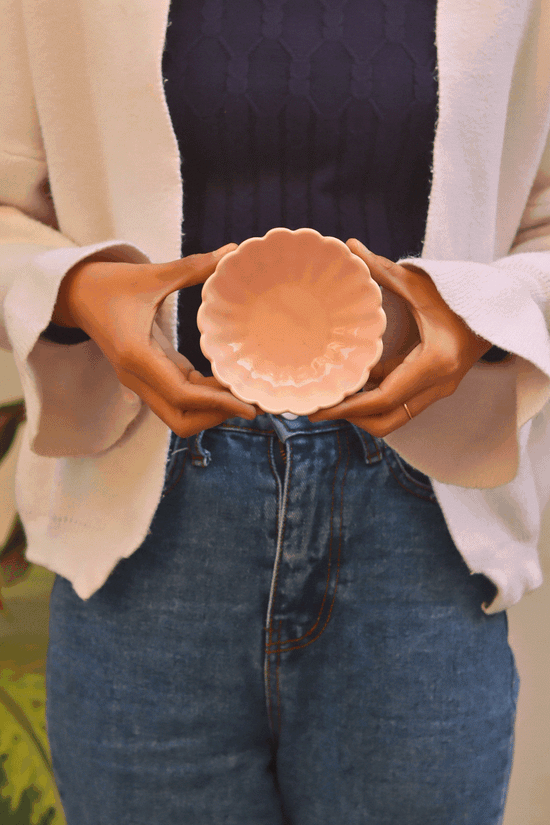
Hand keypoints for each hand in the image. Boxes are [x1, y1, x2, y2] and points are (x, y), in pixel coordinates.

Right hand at [53, 245, 257, 436]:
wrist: (74, 294)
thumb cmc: (109, 283)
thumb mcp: (151, 274)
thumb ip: (193, 267)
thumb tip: (233, 251)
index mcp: (136, 356)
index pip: (182, 396)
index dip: (218, 404)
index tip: (248, 404)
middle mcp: (136, 376)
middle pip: (181, 420)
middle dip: (217, 417)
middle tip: (252, 403)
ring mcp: (140, 381)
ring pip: (179, 414)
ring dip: (211, 411)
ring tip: (245, 395)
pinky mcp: (146, 376)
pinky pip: (178, 398)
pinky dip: (203, 398)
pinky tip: (227, 384)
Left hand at [308, 239, 491, 436]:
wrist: (499, 311)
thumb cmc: (460, 295)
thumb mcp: (420, 283)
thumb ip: (383, 269)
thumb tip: (350, 246)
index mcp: (435, 363)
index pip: (385, 399)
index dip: (350, 408)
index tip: (320, 408)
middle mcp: (438, 385)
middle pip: (387, 422)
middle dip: (351, 419)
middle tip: (317, 407)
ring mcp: (437, 391)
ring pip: (393, 418)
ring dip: (361, 412)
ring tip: (329, 397)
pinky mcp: (432, 389)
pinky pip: (400, 404)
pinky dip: (374, 399)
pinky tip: (351, 385)